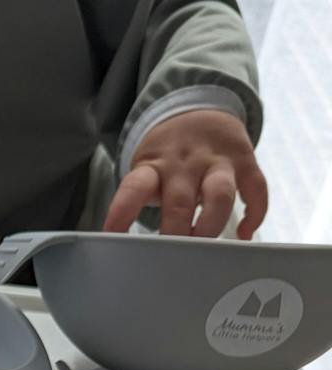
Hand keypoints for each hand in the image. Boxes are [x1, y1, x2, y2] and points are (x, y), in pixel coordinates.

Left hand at [104, 109, 267, 240]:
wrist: (199, 110)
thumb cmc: (167, 158)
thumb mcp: (147, 171)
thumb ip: (140, 202)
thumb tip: (129, 249)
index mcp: (154, 166)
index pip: (134, 188)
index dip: (123, 212)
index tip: (113, 236)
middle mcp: (185, 163)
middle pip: (180, 202)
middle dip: (176, 233)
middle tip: (170, 259)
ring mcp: (217, 162)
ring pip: (220, 194)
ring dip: (212, 225)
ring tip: (206, 251)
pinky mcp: (245, 162)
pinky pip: (256, 189)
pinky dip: (254, 214)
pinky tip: (243, 235)